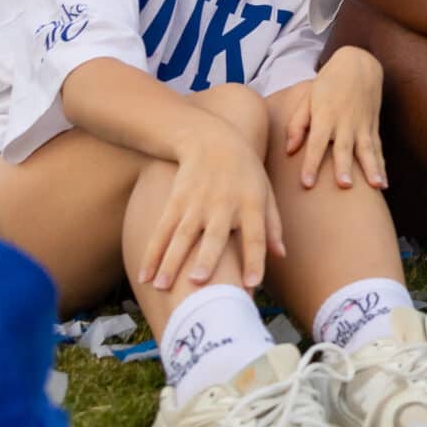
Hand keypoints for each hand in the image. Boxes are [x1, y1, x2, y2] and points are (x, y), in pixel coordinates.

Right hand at [141, 115, 281, 291]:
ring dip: (171, 262)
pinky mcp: (176, 200)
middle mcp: (224, 204)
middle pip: (215, 235)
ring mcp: (197, 202)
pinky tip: (145, 275)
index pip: (256, 235)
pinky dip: (152, 253)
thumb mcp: (265, 193)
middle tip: (197, 282)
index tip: (252, 284)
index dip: (255, 259)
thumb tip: (281, 256)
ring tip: (162, 286)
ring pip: (182, 235)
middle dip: (206, 258)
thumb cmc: (246, 173)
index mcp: (251, 204)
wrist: (212, 140)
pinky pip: (162, 230)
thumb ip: (273, 225)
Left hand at [281, 49, 386, 189]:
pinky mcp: (373, 126)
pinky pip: (377, 148)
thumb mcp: (309, 97)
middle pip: (344, 148)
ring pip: (367, 150)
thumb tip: (290, 150)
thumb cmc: (329, 82)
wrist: (360, 64)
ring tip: (377, 186)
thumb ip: (298, 124)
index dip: (311, 163)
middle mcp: (345, 122)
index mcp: (326, 115)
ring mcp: (362, 124)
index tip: (307, 183)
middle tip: (345, 185)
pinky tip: (383, 183)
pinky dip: (381, 165)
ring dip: (372, 168)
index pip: (317, 143)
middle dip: (345, 167)